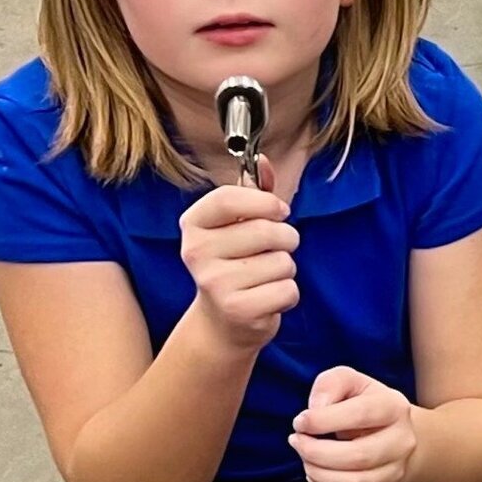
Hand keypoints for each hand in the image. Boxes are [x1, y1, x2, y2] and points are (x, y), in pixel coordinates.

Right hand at [177, 183, 299, 354]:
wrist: (222, 322)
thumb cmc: (236, 263)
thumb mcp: (238, 225)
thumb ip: (254, 191)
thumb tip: (263, 160)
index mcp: (193, 225)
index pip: (229, 198)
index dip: (264, 201)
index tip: (279, 210)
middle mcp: (197, 252)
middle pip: (267, 230)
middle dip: (286, 238)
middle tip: (274, 249)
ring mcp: (215, 283)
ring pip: (282, 261)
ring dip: (285, 269)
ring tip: (264, 277)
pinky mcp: (239, 310)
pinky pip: (288, 289)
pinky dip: (287, 294)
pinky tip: (266, 298)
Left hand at [291, 366, 418, 481]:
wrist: (392, 432)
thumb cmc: (362, 403)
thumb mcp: (348, 381)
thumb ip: (329, 385)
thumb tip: (314, 411)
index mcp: (394, 407)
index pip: (361, 414)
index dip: (323, 420)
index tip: (300, 422)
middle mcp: (402, 441)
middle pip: (359, 456)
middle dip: (317, 452)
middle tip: (297, 442)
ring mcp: (395, 470)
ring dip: (319, 473)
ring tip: (305, 459)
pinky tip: (314, 477)